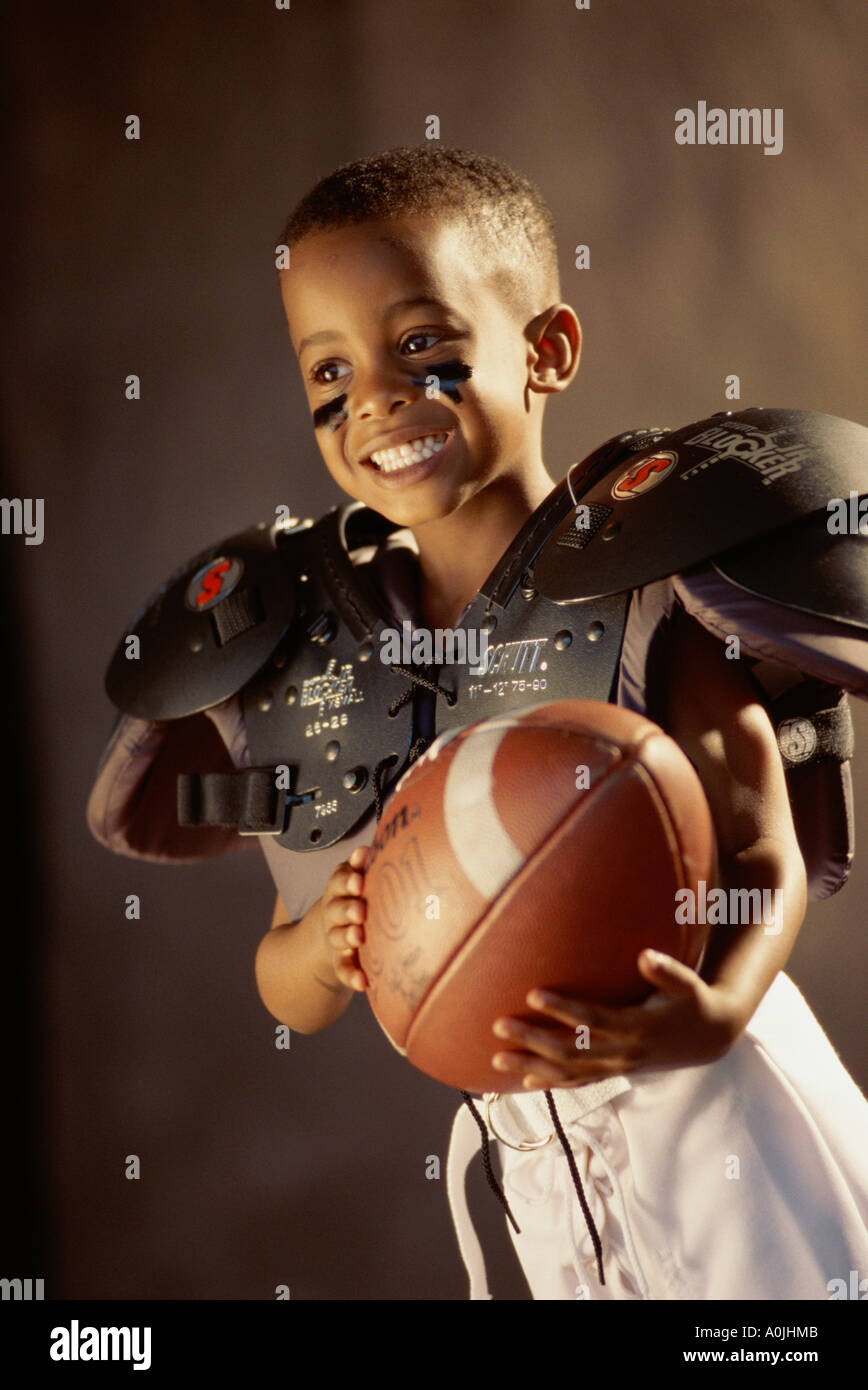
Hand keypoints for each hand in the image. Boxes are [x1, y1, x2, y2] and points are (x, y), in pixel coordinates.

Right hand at [321, 845, 370, 991]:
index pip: (338, 881)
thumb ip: (360, 866)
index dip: (347, 881)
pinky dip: (352, 976)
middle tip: (361, 911)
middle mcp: (333, 914)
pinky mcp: (340, 961)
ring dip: (347, 937)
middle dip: (347, 909)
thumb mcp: (354, 879)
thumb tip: (366, 849)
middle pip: (336, 909)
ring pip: (337, 938)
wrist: (331, 934)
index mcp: (338, 890)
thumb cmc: (355, 898)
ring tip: (359, 938)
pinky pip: (344, 969)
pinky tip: (363, 982)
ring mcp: (335, 938)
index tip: (359, 882)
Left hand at [490, 950, 745, 1089]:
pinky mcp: (615, 1073)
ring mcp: (618, 1067)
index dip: (563, 1010)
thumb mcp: (688, 983)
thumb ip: (667, 971)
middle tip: (499, 1023)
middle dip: (533, 1039)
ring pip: (569, 1072)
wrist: (709, 1037)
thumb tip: (645, 956)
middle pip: (572, 1050)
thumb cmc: (693, 1001)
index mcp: (638, 1027)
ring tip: (496, 1059)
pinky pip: (578, 1083)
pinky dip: (551, 1083)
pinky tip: (524, 1081)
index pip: (593, 1020)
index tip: (533, 994)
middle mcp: (624, 1052)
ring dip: (532, 1066)